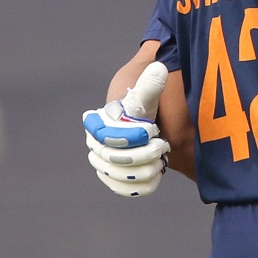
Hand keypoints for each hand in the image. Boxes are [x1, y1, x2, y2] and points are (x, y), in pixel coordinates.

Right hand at [83, 63, 169, 197]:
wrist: (145, 123)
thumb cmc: (143, 108)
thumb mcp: (145, 96)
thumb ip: (149, 85)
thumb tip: (160, 67)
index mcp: (97, 126)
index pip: (112, 138)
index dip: (135, 136)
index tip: (152, 130)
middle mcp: (96, 147)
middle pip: (117, 161)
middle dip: (145, 153)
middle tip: (161, 144)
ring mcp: (103, 165)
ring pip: (123, 177)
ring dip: (146, 170)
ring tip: (160, 159)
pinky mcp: (115, 180)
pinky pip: (126, 190)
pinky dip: (144, 185)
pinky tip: (156, 174)